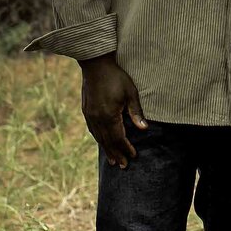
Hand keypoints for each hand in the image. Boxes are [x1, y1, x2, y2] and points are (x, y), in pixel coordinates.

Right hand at [81, 53, 145, 168]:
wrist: (96, 65)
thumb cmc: (116, 77)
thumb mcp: (130, 93)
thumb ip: (136, 112)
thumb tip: (144, 129)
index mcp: (109, 115)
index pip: (118, 137)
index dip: (126, 148)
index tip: (133, 156)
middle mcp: (97, 118)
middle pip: (107, 141)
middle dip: (116, 154)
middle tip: (122, 166)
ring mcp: (90, 115)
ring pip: (98, 137)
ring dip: (106, 149)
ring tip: (112, 160)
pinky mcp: (86, 110)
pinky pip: (92, 130)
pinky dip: (98, 139)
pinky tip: (102, 142)